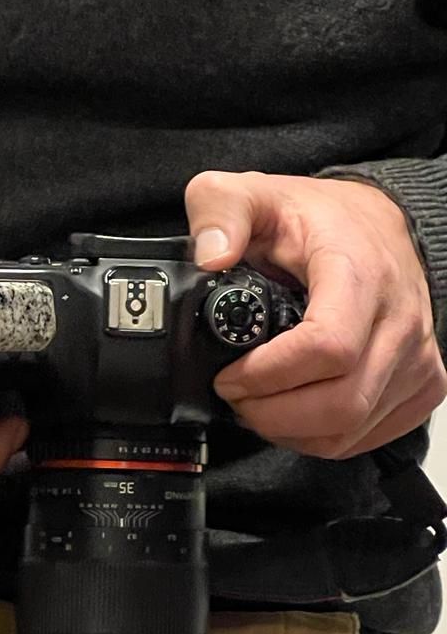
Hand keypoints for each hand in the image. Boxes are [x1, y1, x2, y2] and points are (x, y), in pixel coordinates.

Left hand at [185, 171, 446, 458]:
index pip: (328, 347)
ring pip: (352, 428)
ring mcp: (416, 358)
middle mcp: (399, 321)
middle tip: (235, 397)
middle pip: (341, 402)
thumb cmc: (319, 219)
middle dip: (272, 413)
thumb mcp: (256, 195)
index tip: (229, 375)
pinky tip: (293, 416)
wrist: (378, 225)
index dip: (269, 375)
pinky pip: (369, 435)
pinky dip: (321, 438)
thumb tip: (210, 256)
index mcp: (359, 274)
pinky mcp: (423, 384)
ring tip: (257, 406)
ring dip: (291, 430)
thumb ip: (221, 210)